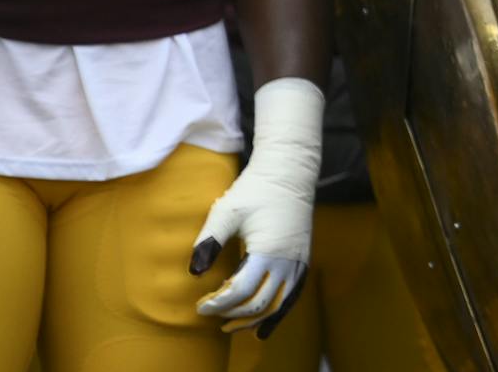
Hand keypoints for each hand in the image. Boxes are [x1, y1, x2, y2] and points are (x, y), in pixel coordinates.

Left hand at [191, 78, 321, 337]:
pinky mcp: (303, 259)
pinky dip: (278, 314)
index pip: (241, 290)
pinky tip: (264, 327)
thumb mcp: (226, 211)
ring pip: (279, 304)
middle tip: (209, 312)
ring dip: (254, 320)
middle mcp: (287, 260)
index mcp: (268, 249)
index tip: (200, 304)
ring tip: (232, 326)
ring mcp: (299, 261)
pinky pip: (292, 295)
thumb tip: (194, 272)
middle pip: (259, 302)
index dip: (218, 303)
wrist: (290, 171)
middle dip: (232, 314)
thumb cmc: (255, 188)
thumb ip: (209, 240)